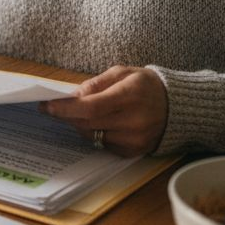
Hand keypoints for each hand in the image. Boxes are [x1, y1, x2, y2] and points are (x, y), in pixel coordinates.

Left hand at [40, 66, 168, 156]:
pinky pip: (103, 144)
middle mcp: (134, 121)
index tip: (46, 106)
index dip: (66, 108)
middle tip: (54, 108)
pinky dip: (96, 133)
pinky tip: (102, 123)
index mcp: (130, 96)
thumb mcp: (123, 73)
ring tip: (81, 112)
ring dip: (80, 124)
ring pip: (92, 135)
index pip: (91, 107)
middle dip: (67, 116)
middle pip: (88, 123)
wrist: (177, 107)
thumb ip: (96, 83)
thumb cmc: (146, 85)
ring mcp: (135, 139)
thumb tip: (72, 96)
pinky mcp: (134, 152)